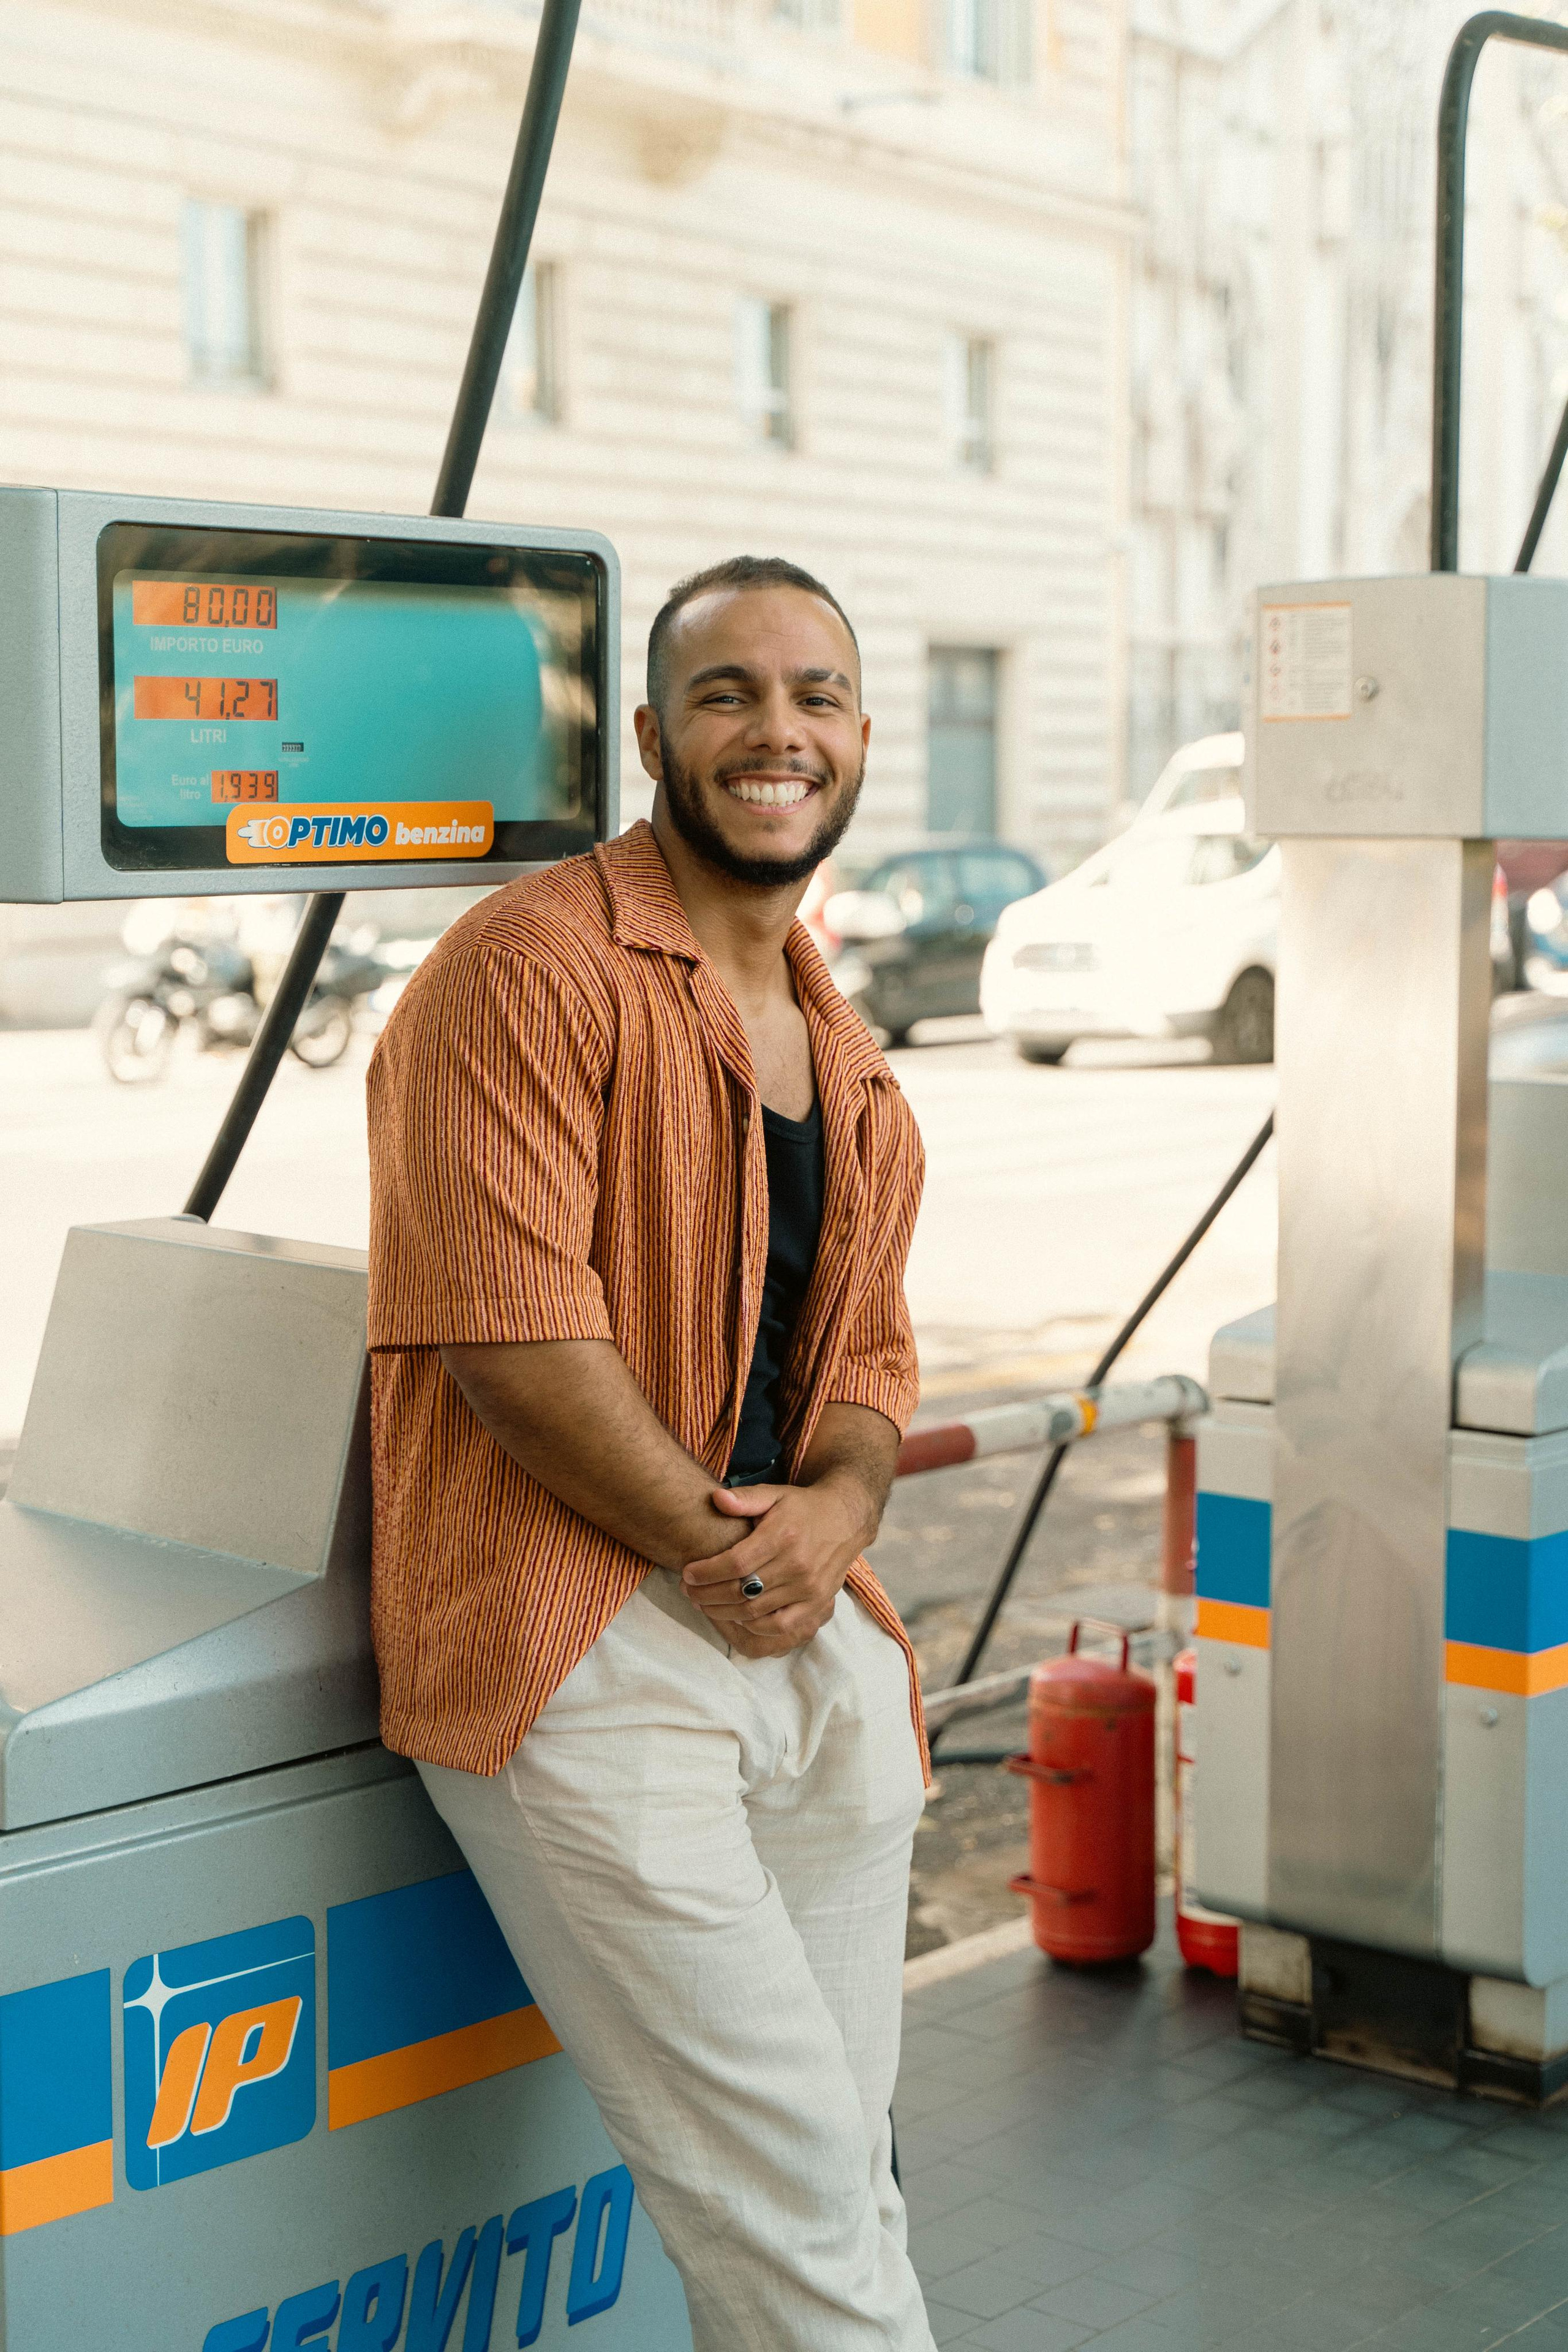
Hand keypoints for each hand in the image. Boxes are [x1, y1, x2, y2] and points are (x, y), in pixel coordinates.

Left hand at [681, 1473, 877, 1657]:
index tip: (687, 1574)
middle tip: (688, 1591)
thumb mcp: (775, 1493)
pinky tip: (736, 1615)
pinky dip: (753, 1625)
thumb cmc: (802, 1507)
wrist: (846, 1518)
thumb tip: (716, 1499)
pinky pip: (779, 1626)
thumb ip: (745, 1498)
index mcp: (782, 1535)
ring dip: (722, 1612)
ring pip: (755, 1611)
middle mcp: (797, 1564)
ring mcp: (808, 1588)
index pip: (736, 1563)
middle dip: (707, 1595)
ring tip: (704, 1604)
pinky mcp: (816, 1603)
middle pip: (741, 1590)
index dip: (707, 1572)